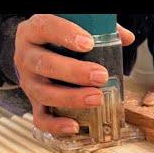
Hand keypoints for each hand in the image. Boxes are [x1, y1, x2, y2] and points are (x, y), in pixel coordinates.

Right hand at [14, 14, 134, 134]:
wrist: (34, 54)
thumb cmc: (55, 39)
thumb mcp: (71, 26)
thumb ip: (96, 28)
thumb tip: (127, 38)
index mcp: (33, 32)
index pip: (45, 28)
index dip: (65, 35)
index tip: (88, 43)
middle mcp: (26, 57)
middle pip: (45, 64)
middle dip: (75, 72)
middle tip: (100, 76)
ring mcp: (28, 82)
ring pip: (44, 93)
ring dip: (71, 98)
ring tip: (96, 98)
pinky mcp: (33, 103)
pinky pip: (41, 118)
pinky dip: (56, 125)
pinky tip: (75, 126)